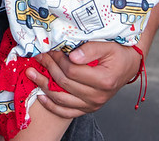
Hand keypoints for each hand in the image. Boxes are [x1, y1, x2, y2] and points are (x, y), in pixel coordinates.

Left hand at [27, 41, 141, 117]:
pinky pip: (67, 112)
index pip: (72, 70)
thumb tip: (71, 56)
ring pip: (62, 99)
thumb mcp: (107, 46)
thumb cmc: (118, 53)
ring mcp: (93, 104)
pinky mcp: (88, 108)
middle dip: (48, 68)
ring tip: (30, 73)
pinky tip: (40, 96)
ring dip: (43, 85)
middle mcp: (98, 96)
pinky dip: (52, 106)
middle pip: (64, 83)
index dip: (57, 59)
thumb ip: (90, 50)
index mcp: (104, 80)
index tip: (48, 49)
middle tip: (38, 56)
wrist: (128, 65)